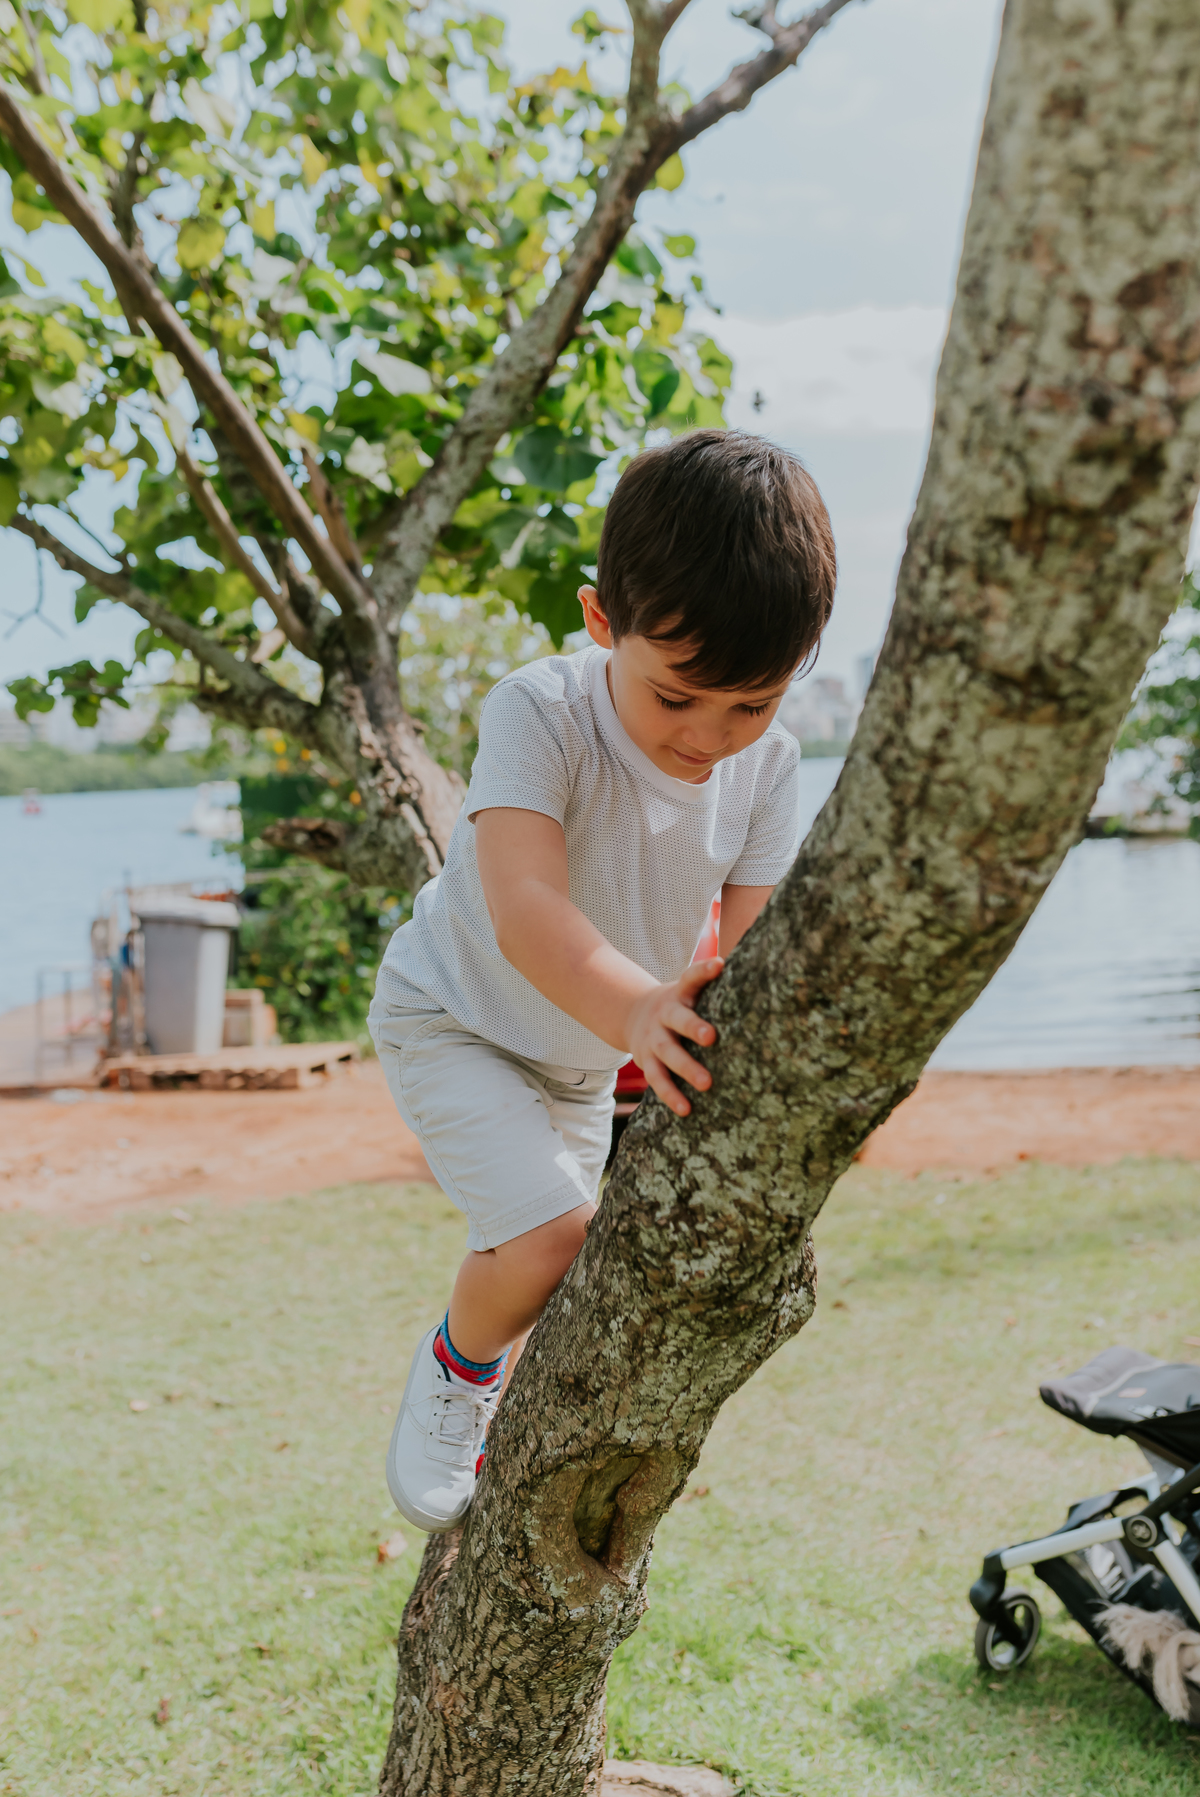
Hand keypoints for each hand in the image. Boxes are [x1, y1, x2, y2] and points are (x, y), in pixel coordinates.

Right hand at [624, 958, 723, 1117]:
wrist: (632, 1014)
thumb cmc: (680, 1006)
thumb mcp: (691, 992)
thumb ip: (716, 990)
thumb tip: (769, 985)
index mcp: (680, 994)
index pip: (691, 977)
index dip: (704, 971)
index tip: (720, 965)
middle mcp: (664, 1014)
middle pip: (677, 1019)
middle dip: (693, 1027)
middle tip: (712, 1037)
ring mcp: (653, 1038)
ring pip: (666, 1052)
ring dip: (685, 1068)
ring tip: (706, 1084)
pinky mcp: (646, 1061)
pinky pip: (657, 1079)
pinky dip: (670, 1095)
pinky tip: (686, 1110)